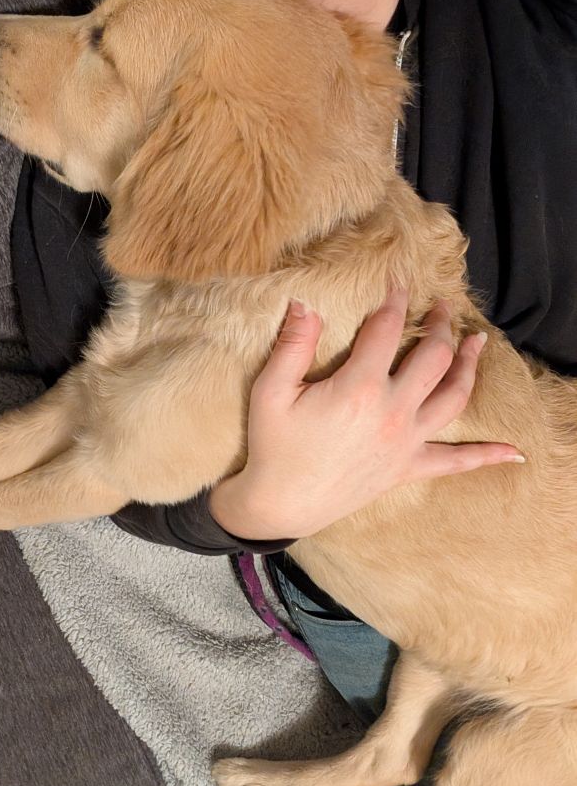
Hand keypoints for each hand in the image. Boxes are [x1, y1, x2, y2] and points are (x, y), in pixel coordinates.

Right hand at [209, 289, 523, 539]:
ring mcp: (406, 441)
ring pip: (454, 396)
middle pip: (433, 356)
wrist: (282, 504)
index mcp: (360, 387)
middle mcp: (393, 411)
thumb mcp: (272, 391)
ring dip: (469, 366)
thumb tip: (304, 302)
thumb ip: (292, 344)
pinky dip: (485, 456)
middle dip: (441, 325)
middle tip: (442, 307)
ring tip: (477, 342)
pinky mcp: (407, 467)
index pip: (386, 329)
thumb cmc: (273, 447)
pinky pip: (455, 462)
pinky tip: (512, 452)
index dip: (393, 299)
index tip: (397, 280)